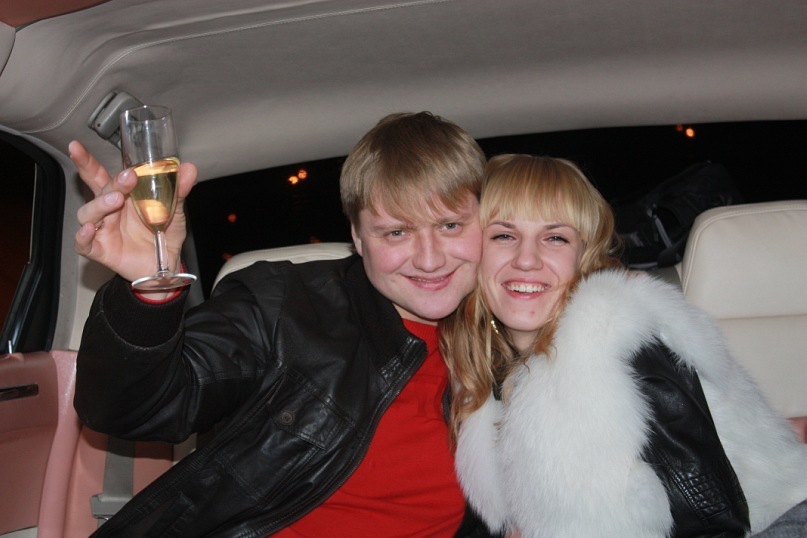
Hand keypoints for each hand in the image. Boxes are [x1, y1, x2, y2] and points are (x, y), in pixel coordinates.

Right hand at [71, 140, 196, 281]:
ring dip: (100, 204)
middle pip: (94, 188)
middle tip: (127, 177)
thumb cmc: (164, 234)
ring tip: (117, 200)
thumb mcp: (174, 210)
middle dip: (99, 176)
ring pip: (88, 213)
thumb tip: (188, 168)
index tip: (77, 145)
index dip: (87, 160)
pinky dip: (83, 236)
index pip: (101, 174)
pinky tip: (90, 229)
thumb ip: (178, 189)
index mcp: (121, 195)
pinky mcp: (101, 250)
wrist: (167, 265)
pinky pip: (84, 243)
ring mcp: (102, 229)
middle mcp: (108, 210)